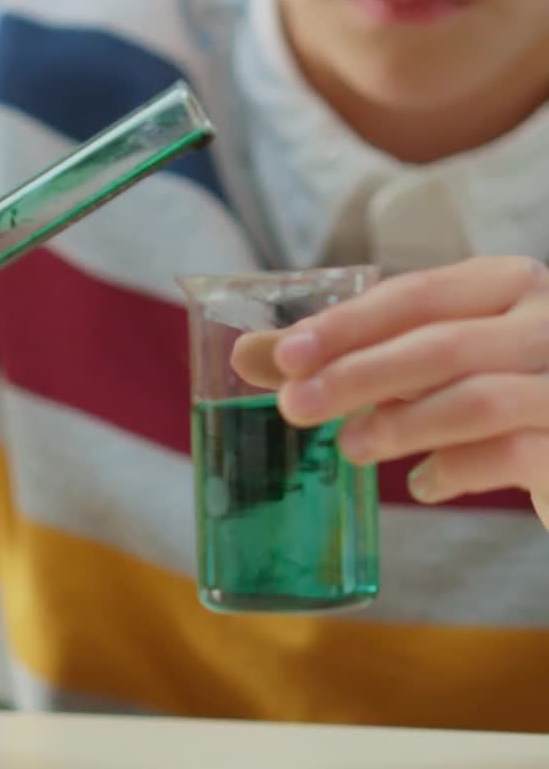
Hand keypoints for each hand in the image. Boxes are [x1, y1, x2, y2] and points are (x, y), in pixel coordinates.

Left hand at [231, 257, 548, 526]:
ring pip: (477, 400)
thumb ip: (355, 355)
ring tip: (350, 447)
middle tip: (295, 406)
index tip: (283, 355)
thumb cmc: (501, 390)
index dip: (347, 324)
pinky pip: (511, 456)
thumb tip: (248, 357)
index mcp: (506, 284)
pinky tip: (425, 484)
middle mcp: (546, 322)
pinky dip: (455, 470)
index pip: (416, 294)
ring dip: (401, 424)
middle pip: (440, 344)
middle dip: (358, 375)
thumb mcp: (434, 359)